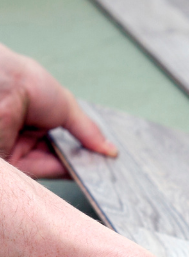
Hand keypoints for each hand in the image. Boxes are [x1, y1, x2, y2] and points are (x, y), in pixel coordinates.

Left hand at [0, 43, 116, 176]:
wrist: (3, 88)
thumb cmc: (25, 84)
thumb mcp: (66, 104)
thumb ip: (88, 130)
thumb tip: (110, 149)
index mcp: (37, 114)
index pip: (66, 136)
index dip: (86, 144)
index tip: (106, 153)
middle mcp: (28, 133)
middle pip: (63, 153)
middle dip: (87, 159)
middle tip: (109, 163)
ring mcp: (22, 150)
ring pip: (56, 165)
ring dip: (80, 167)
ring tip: (103, 167)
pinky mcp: (16, 164)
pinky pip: (45, 172)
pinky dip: (66, 173)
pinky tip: (85, 171)